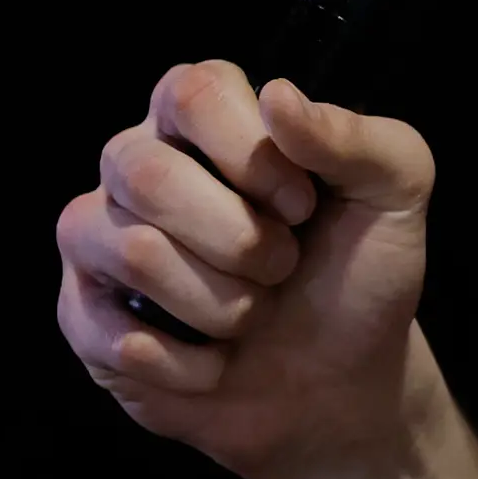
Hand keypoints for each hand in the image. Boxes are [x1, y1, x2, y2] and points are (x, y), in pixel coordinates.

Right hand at [53, 61, 438, 478]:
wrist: (341, 383)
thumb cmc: (361, 273)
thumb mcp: (395, 195)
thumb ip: (357, 138)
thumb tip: (278, 96)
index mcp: (202, 114)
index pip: (191, 95)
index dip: (253, 158)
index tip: (303, 206)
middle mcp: (136, 163)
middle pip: (149, 175)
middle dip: (242, 241)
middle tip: (282, 267)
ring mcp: (99, 238)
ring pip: (136, 253)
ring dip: (225, 305)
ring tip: (252, 314)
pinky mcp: (82, 315)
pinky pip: (116, 335)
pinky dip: (192, 364)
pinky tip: (216, 362)